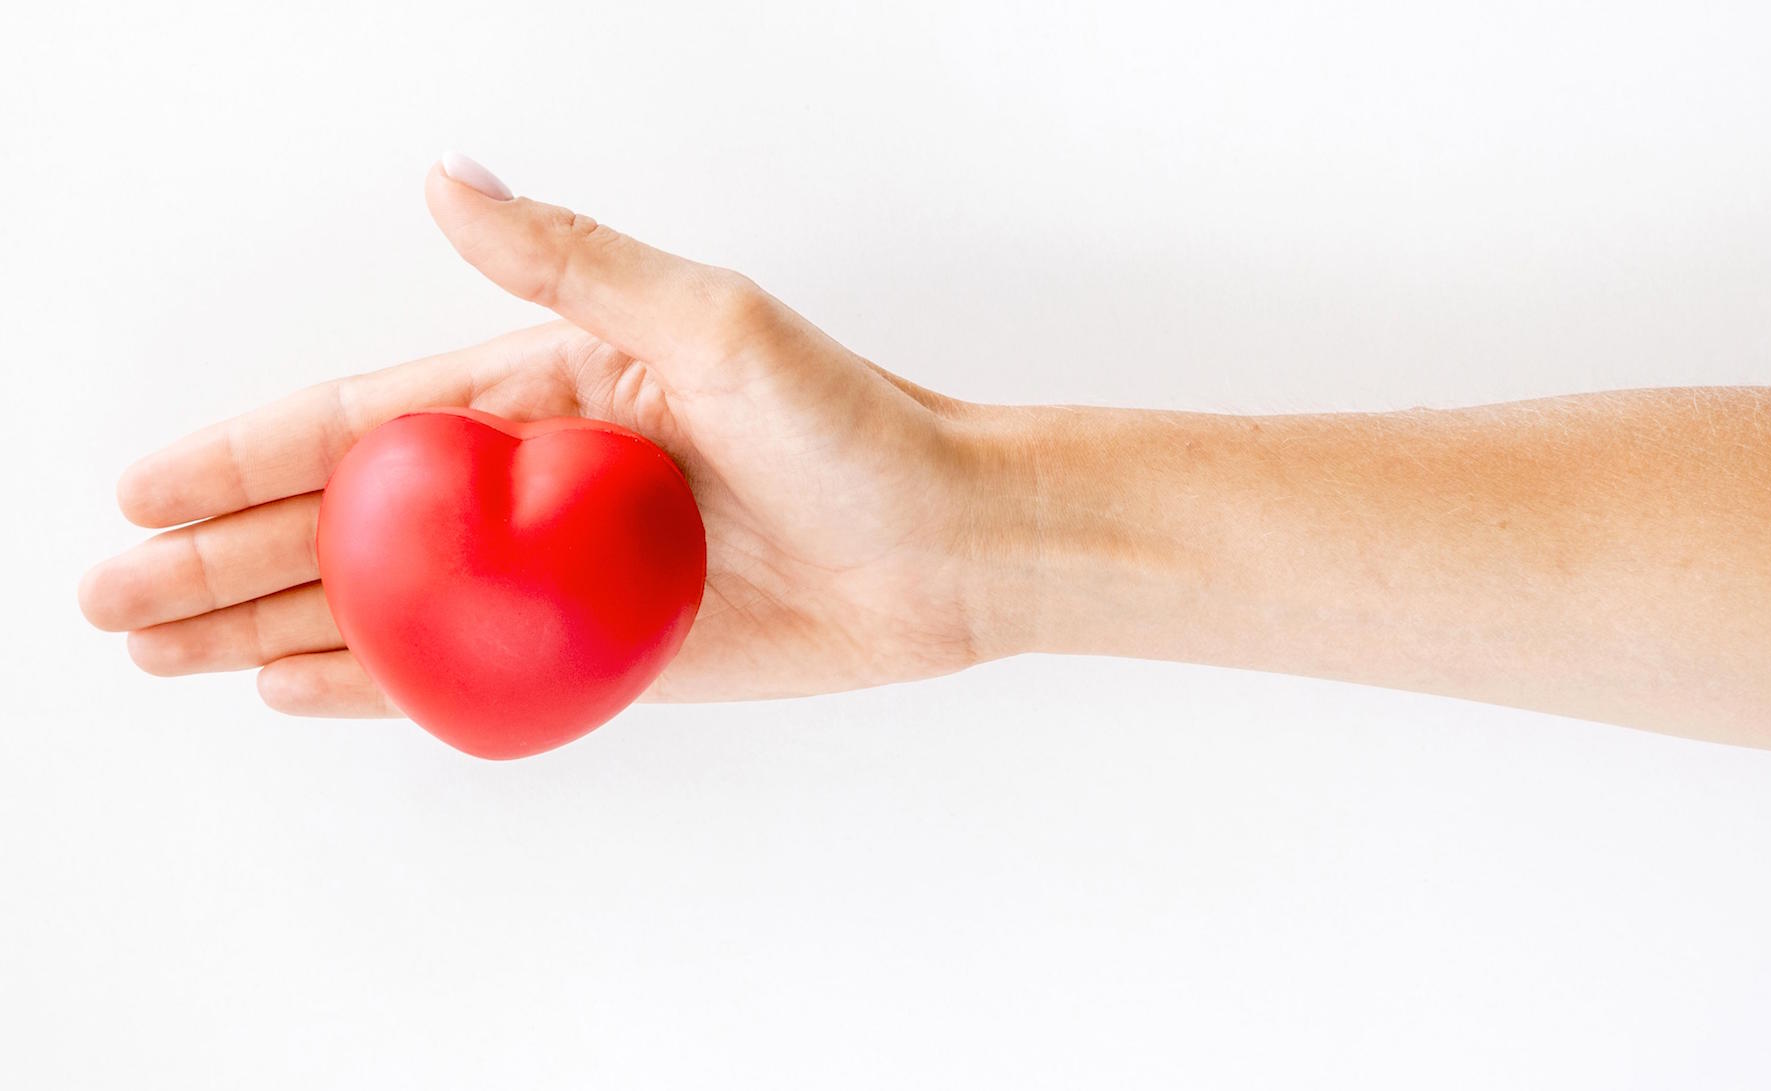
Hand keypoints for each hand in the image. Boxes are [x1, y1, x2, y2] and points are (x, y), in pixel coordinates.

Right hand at [79, 161, 1025, 715]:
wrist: (957, 544)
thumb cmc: (856, 424)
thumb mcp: (716, 323)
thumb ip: (575, 265)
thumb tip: (448, 177)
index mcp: (545, 391)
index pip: (360, 425)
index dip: (245, 456)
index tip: (144, 489)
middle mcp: (537, 484)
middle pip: (346, 525)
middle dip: (223, 560)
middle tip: (114, 601)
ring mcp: (563, 578)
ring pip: (388, 609)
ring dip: (275, 629)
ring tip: (166, 655)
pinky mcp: (608, 657)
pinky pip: (469, 678)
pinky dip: (382, 689)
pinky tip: (299, 693)